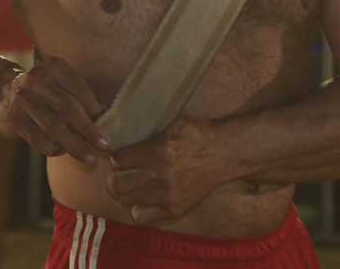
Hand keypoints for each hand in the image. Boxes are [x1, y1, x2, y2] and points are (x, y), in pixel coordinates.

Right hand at [0, 57, 110, 165]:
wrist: (0, 92)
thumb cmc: (42, 91)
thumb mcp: (57, 81)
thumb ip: (76, 95)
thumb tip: (103, 120)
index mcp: (54, 68)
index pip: (79, 88)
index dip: (94, 107)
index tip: (106, 122)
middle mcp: (38, 81)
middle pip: (68, 108)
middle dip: (89, 129)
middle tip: (105, 144)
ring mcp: (23, 100)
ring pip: (54, 127)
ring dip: (75, 146)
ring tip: (90, 158)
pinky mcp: (14, 120)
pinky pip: (38, 139)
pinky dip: (54, 148)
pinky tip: (63, 151)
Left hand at [106, 114, 225, 225]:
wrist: (223, 153)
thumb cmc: (197, 134)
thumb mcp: (174, 121)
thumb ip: (149, 126)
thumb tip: (123, 127)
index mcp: (160, 149)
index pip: (119, 159)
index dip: (117, 158)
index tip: (122, 158)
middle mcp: (162, 174)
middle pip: (117, 184)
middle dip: (116, 177)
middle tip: (122, 174)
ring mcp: (168, 195)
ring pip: (127, 200)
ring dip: (128, 192)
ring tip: (135, 185)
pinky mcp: (175, 209)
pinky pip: (142, 217)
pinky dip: (139, 209)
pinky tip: (144, 200)